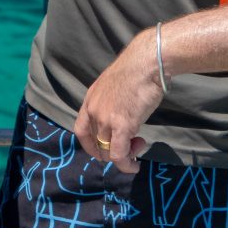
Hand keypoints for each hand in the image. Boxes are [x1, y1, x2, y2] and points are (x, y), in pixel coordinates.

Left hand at [74, 29, 163, 172]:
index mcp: (90, 99)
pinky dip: (127, 165)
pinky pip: (119, 155)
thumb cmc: (137, 70)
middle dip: (111, 151)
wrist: (146, 62)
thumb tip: (121, 116)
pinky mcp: (121, 125)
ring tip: (138, 150)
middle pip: (94, 144)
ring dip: (123, 157)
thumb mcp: (115, 86)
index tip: (106, 149)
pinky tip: (135, 165)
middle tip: (131, 145)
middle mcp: (93, 110)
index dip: (91, 145)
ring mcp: (105, 118)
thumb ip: (112, 103)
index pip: (81, 130)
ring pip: (107, 151)